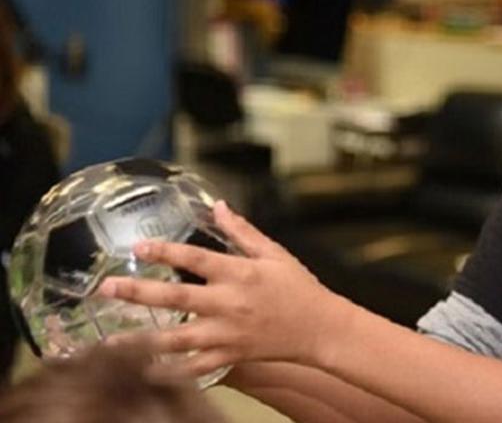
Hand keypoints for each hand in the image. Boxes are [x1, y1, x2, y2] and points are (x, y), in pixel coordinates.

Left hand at [97, 201, 352, 376]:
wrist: (319, 328)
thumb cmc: (298, 287)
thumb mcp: (274, 253)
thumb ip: (242, 231)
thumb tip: (217, 206)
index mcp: (239, 273)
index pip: (195, 260)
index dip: (164, 252)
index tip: (137, 248)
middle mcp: (229, 304)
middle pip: (176, 298)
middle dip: (138, 294)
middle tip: (106, 289)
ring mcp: (227, 334)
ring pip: (177, 339)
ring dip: (141, 339)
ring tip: (110, 338)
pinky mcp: (230, 356)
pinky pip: (194, 367)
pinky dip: (168, 371)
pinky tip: (143, 371)